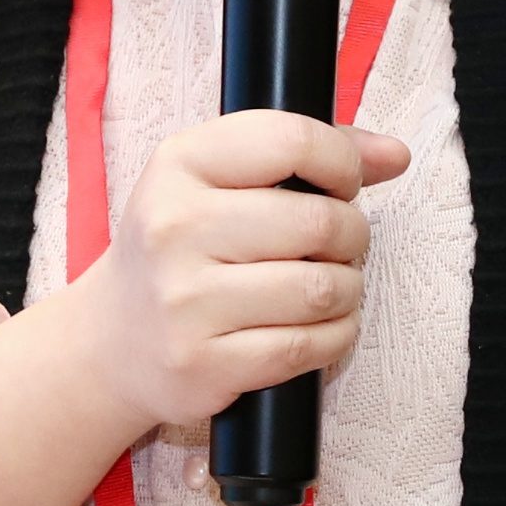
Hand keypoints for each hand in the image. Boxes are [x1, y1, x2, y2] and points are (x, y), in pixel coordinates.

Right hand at [0, 111, 408, 505]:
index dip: (342, 163)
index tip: (343, 184)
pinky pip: (308, 347)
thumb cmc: (181, 249)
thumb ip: (305, 155)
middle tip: (340, 246)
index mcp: (179, 164)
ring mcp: (186, 302)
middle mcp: (174, 228)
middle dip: (353, 236)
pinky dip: (335, 337)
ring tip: (330, 288)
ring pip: (322, 289)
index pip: (292, 140)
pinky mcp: (204, 364)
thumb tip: (393, 155)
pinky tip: (321, 328)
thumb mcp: (218, 180)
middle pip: (320, 222)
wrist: (112, 340)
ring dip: (347, 290)